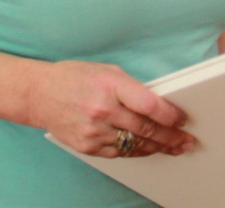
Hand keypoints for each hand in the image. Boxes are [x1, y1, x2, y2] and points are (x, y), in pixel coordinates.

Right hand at [23, 60, 193, 157]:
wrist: (39, 94)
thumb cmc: (74, 78)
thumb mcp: (108, 72)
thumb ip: (132, 88)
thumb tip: (158, 105)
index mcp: (111, 86)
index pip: (150, 106)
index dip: (170, 115)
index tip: (182, 119)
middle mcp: (102, 111)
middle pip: (146, 129)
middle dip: (170, 137)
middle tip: (186, 140)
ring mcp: (94, 132)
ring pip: (134, 144)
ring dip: (157, 147)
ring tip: (174, 148)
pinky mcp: (87, 146)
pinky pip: (118, 152)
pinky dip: (136, 151)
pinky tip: (148, 149)